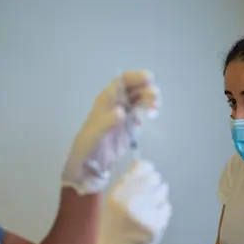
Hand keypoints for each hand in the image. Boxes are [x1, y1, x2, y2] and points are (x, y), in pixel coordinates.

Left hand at [62, 71, 160, 194]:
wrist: (88, 166)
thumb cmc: (88, 147)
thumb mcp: (95, 133)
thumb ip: (107, 122)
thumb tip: (122, 111)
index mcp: (106, 100)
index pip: (122, 81)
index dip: (136, 77)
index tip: (150, 80)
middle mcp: (115, 104)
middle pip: (134, 89)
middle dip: (147, 90)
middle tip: (156, 101)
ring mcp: (122, 115)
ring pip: (139, 100)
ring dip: (149, 101)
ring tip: (155, 110)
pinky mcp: (128, 127)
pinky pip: (140, 114)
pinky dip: (147, 113)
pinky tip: (149, 119)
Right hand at [83, 160, 171, 243]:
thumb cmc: (114, 228)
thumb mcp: (113, 202)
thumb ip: (128, 184)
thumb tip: (146, 167)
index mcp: (118, 193)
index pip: (142, 168)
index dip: (146, 170)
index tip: (146, 176)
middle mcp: (132, 200)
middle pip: (155, 178)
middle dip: (153, 184)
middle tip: (147, 196)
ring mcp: (146, 212)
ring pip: (163, 191)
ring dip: (158, 197)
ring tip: (148, 209)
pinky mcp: (158, 224)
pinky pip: (166, 207)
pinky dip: (162, 211)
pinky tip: (152, 219)